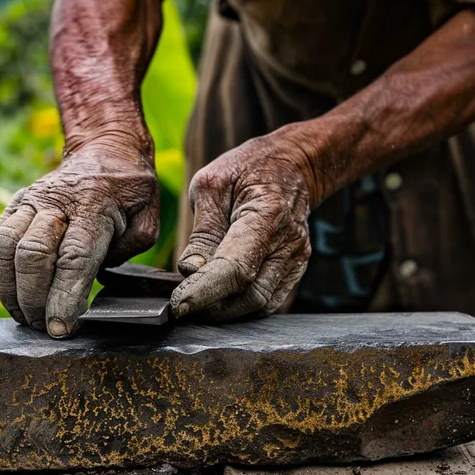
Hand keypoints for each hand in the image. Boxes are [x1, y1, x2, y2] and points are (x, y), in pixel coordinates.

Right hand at [0, 137, 158, 336]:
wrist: (105, 150)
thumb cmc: (129, 191)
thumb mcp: (147, 218)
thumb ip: (127, 250)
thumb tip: (96, 275)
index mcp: (94, 206)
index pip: (73, 257)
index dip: (63, 296)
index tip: (60, 327)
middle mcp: (55, 202)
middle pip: (31, 255)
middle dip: (34, 300)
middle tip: (45, 327)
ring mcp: (29, 201)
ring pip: (3, 247)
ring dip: (9, 291)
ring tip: (25, 316)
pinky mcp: (12, 205)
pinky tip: (5, 287)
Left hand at [171, 133, 312, 320]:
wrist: (290, 165)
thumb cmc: (246, 170)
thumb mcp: (212, 186)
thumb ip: (202, 232)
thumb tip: (190, 271)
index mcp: (267, 215)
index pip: (234, 268)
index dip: (205, 291)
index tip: (179, 304)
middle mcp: (288, 243)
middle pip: (249, 295)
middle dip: (213, 306)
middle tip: (183, 300)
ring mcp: (295, 259)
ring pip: (260, 304)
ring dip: (227, 310)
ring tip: (199, 297)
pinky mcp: (295, 269)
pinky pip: (268, 300)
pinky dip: (242, 304)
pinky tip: (221, 295)